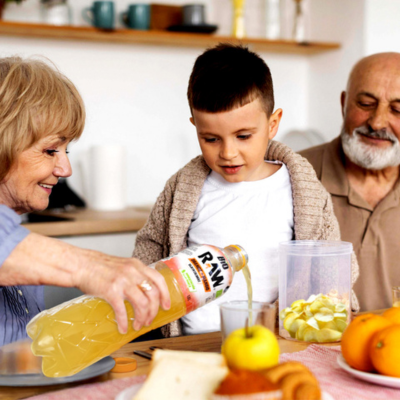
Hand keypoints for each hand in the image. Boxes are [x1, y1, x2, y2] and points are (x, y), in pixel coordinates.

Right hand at [1, 233, 169, 334]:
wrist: (82, 265)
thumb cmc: (101, 267)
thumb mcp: (124, 265)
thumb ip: (136, 275)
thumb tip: (146, 291)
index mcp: (137, 266)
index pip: (159, 280)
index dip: (165, 294)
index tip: (166, 305)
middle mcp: (132, 272)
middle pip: (152, 294)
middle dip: (153, 311)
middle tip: (149, 320)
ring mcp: (122, 282)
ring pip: (141, 304)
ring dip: (142, 318)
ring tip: (138, 325)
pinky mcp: (110, 291)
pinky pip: (122, 311)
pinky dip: (124, 322)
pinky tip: (123, 328)